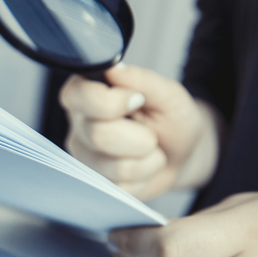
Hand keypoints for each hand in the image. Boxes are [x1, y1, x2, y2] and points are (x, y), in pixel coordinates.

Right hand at [59, 64, 220, 199]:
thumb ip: (142, 80)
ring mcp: (83, 157)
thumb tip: (113, 68)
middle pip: (99, 135)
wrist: (179, 154)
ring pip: (113, 166)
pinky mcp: (95, 183)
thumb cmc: (171, 120)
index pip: (80, 97)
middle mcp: (79, 125)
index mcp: (87, 94)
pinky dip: (143, 178)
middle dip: (140, 137)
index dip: (112, 103)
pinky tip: (142, 168)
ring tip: (149, 150)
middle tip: (150, 132)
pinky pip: (121, 187)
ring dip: (146, 160)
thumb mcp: (168, 94)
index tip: (138, 100)